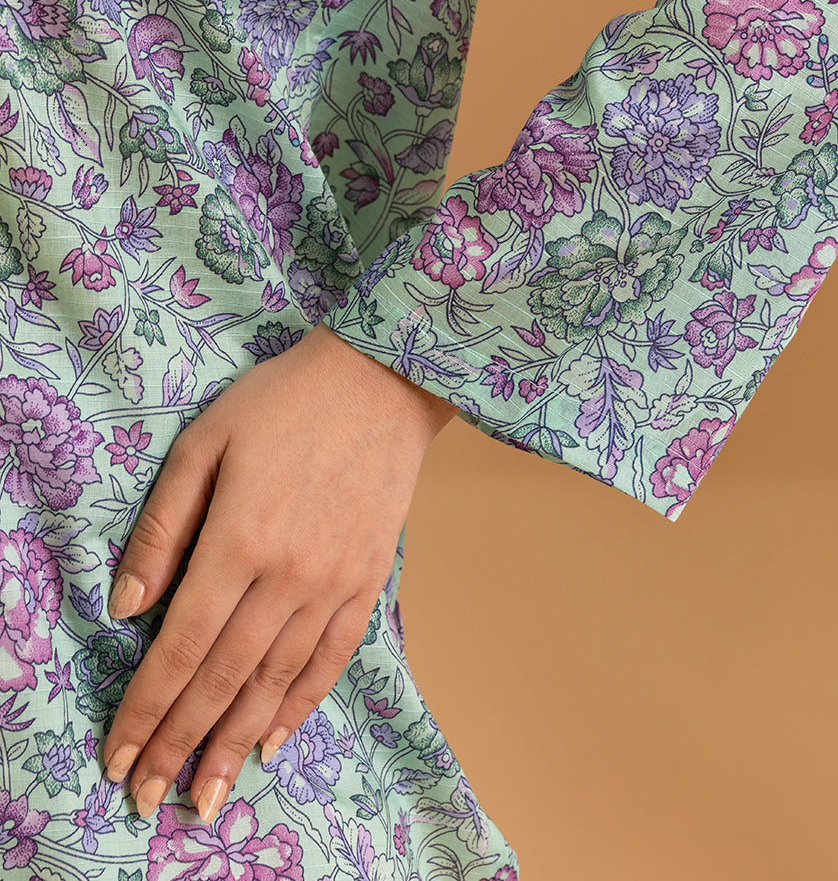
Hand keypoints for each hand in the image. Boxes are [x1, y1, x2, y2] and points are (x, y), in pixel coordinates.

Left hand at [101, 321, 457, 823]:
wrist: (380, 379)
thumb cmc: (282, 401)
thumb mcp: (204, 443)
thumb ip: (163, 527)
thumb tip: (128, 608)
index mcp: (239, 538)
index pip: (181, 646)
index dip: (147, 709)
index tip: (120, 757)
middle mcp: (288, 574)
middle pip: (225, 678)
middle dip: (182, 743)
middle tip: (151, 797)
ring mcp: (334, 582)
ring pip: (278, 682)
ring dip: (237, 743)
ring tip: (208, 793)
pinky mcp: (368, 580)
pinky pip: (331, 659)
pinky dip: (301, 706)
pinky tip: (273, 740)